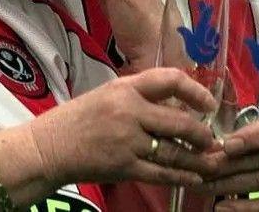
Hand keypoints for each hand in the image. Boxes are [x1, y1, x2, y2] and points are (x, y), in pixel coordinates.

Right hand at [0, 68, 218, 204]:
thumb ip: (138, 97)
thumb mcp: (106, 95)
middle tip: (212, 141)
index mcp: (125, 88)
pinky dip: (181, 177)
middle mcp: (129, 111)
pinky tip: (194, 178)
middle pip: (180, 122)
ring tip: (212, 163)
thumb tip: (174, 106)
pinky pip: (161, 173)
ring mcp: (127, 140)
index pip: (170, 80)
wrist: (47, 147)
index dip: (196, 91)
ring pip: (175, 151)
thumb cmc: (75, 120)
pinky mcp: (124, 166)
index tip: (208, 104)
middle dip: (202, 134)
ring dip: (198, 160)